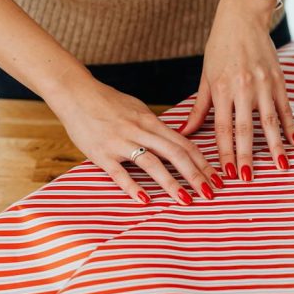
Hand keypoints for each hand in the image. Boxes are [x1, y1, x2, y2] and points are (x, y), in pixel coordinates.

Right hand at [47, 74, 222, 204]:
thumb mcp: (136, 109)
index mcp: (150, 121)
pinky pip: (119, 172)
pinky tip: (144, 200)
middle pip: (175, 154)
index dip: (202, 162)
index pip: (183, 143)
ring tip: (185, 200)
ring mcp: (120, 142)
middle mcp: (139, 130)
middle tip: (210, 193)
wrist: (76, 93)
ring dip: (171, 183)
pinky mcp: (101, 153)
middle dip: (195, 175)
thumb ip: (154, 126)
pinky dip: (132, 186)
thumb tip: (172, 140)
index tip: (216, 178)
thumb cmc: (106, 102)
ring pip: (151, 163)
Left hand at [180, 0, 293, 180]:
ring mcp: (264, 83)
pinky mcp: (279, 79)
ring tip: (280, 167)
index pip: (222, 128)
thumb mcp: (206, 76)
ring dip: (275, 146)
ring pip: (270, 121)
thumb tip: (184, 132)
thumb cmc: (220, 47)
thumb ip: (199, 108)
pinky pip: (286, 107)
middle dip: (247, 155)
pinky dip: (292, 126)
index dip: (225, 151)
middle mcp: (243, 88)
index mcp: (222, 89)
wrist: (243, 16)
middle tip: (248, 178)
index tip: (227, 172)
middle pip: (245, 129)